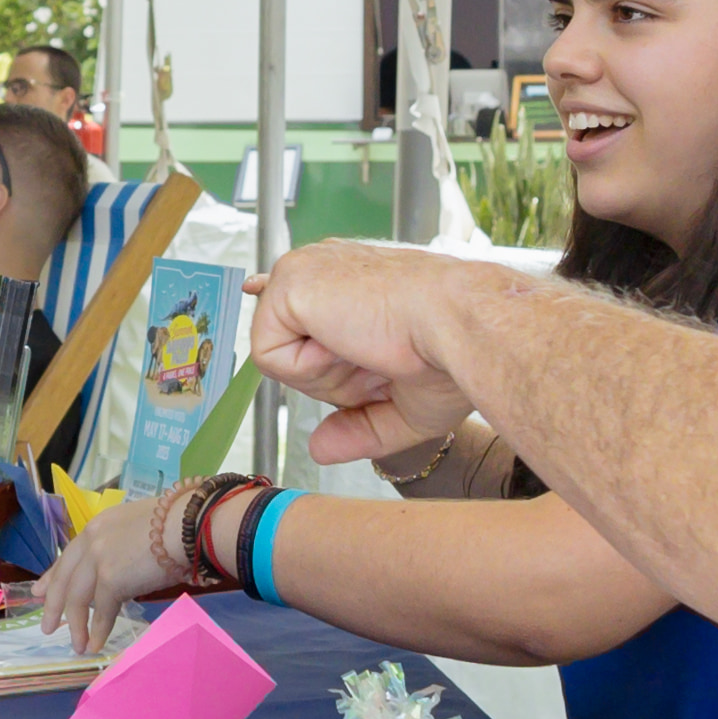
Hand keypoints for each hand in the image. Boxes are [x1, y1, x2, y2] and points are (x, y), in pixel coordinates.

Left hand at [30, 488, 190, 650]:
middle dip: (53, 605)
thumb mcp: (138, 528)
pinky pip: (102, 611)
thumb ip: (120, 545)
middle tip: (47, 626)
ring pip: (78, 599)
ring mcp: (99, 559)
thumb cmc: (176, 524)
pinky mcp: (111, 579)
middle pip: (65, 580)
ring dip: (76, 626)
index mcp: (97, 526)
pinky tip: (94, 645)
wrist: (189, 524)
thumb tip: (121, 569)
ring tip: (76, 646)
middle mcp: (92, 541)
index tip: (41, 591)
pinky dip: (98, 631)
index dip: (53, 576)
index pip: (69, 556)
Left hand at [246, 240, 493, 468]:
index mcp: (352, 283)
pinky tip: (347, 344)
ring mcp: (305, 272)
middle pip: (292, 344)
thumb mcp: (402, 407)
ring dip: (323, 376)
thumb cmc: (450, 356)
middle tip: (377, 364)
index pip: (297, 300)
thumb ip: (359, 427)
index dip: (279, 310)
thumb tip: (318, 448)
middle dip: (329, 378)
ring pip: (279, 353)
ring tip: (367, 350)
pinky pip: (268, 353)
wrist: (461, 326)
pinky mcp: (289, 282)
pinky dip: (306, 369)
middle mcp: (327, 269)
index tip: (256, 293)